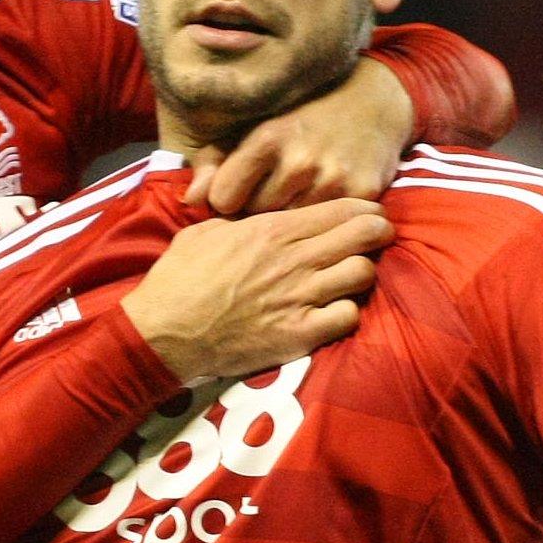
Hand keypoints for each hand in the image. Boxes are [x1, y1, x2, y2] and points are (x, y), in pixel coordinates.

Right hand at [120, 197, 392, 382]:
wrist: (164, 330)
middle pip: (362, 236)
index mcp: (271, 230)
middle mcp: (294, 260)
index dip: (364, 208)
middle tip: (378, 237)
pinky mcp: (299, 334)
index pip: (338, 209)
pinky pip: (349, 316)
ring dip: (362, 273)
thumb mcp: (203, 231)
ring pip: (362, 274)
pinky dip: (347, 312)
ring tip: (353, 276)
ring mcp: (300, 298)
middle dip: (377, 232)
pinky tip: (334, 311)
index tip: (371, 211)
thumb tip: (248, 213)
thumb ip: (237, 220)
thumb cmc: (178, 277)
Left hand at [184, 57, 413, 213]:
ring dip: (289, 213)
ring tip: (298, 189)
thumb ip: (216, 161)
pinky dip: (322, 216)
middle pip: (256, 214)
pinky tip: (325, 193)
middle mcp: (300, 160)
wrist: (372, 101)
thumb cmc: (301, 115)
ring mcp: (333, 178)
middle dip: (258, 207)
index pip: (224, 198)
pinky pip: (326, 223)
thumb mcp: (254, 126)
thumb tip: (191, 200)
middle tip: (275, 186)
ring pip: (290, 223)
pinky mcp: (363, 192)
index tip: (239, 189)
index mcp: (267, 139)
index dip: (228, 197)